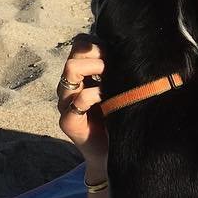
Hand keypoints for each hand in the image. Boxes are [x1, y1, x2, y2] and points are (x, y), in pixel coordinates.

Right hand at [57, 34, 106, 164]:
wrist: (112, 154)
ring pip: (71, 69)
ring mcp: (66, 103)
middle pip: (75, 53)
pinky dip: (95, 95)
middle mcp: (69, 87)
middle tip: (113, 65)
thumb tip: (132, 49)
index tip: (115, 53)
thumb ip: (118, 71)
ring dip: (96, 68)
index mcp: (80, 76)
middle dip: (97, 53)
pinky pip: (79, 99)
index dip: (97, 44)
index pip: (80, 45)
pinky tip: (109, 100)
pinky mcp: (68, 122)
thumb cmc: (119, 118)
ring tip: (111, 79)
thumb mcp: (119, 89)